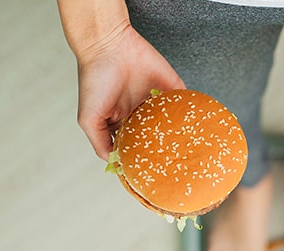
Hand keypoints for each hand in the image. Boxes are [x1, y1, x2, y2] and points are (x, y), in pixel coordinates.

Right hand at [75, 22, 184, 159]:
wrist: (109, 45)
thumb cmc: (94, 79)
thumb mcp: (89, 118)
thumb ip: (99, 141)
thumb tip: (112, 162)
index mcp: (122, 122)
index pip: (136, 146)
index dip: (142, 158)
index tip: (150, 173)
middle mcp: (142, 114)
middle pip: (158, 138)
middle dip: (165, 150)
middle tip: (174, 165)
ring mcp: (158, 101)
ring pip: (175, 124)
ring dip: (181, 134)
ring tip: (187, 150)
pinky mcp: (172, 87)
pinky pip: (186, 103)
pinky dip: (191, 114)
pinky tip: (194, 127)